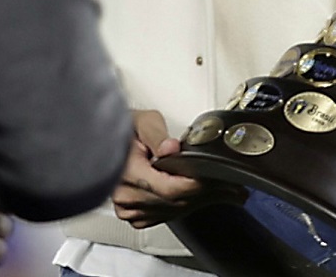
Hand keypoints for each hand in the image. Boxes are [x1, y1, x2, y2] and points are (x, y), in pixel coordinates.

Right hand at [110, 109, 241, 228]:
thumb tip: (171, 148)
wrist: (101, 142)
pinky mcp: (133, 213)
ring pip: (173, 211)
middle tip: (235, 187)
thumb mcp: (141, 120)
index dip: (198, 186)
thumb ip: (157, 134)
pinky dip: (186, 207)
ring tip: (229, 193)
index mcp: (127, 171)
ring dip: (202, 202)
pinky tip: (204, 199)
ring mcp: (128, 207)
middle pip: (176, 202)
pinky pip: (164, 216)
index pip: (170, 188)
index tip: (221, 180)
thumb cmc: (120, 129)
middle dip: (209, 194)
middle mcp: (126, 195)